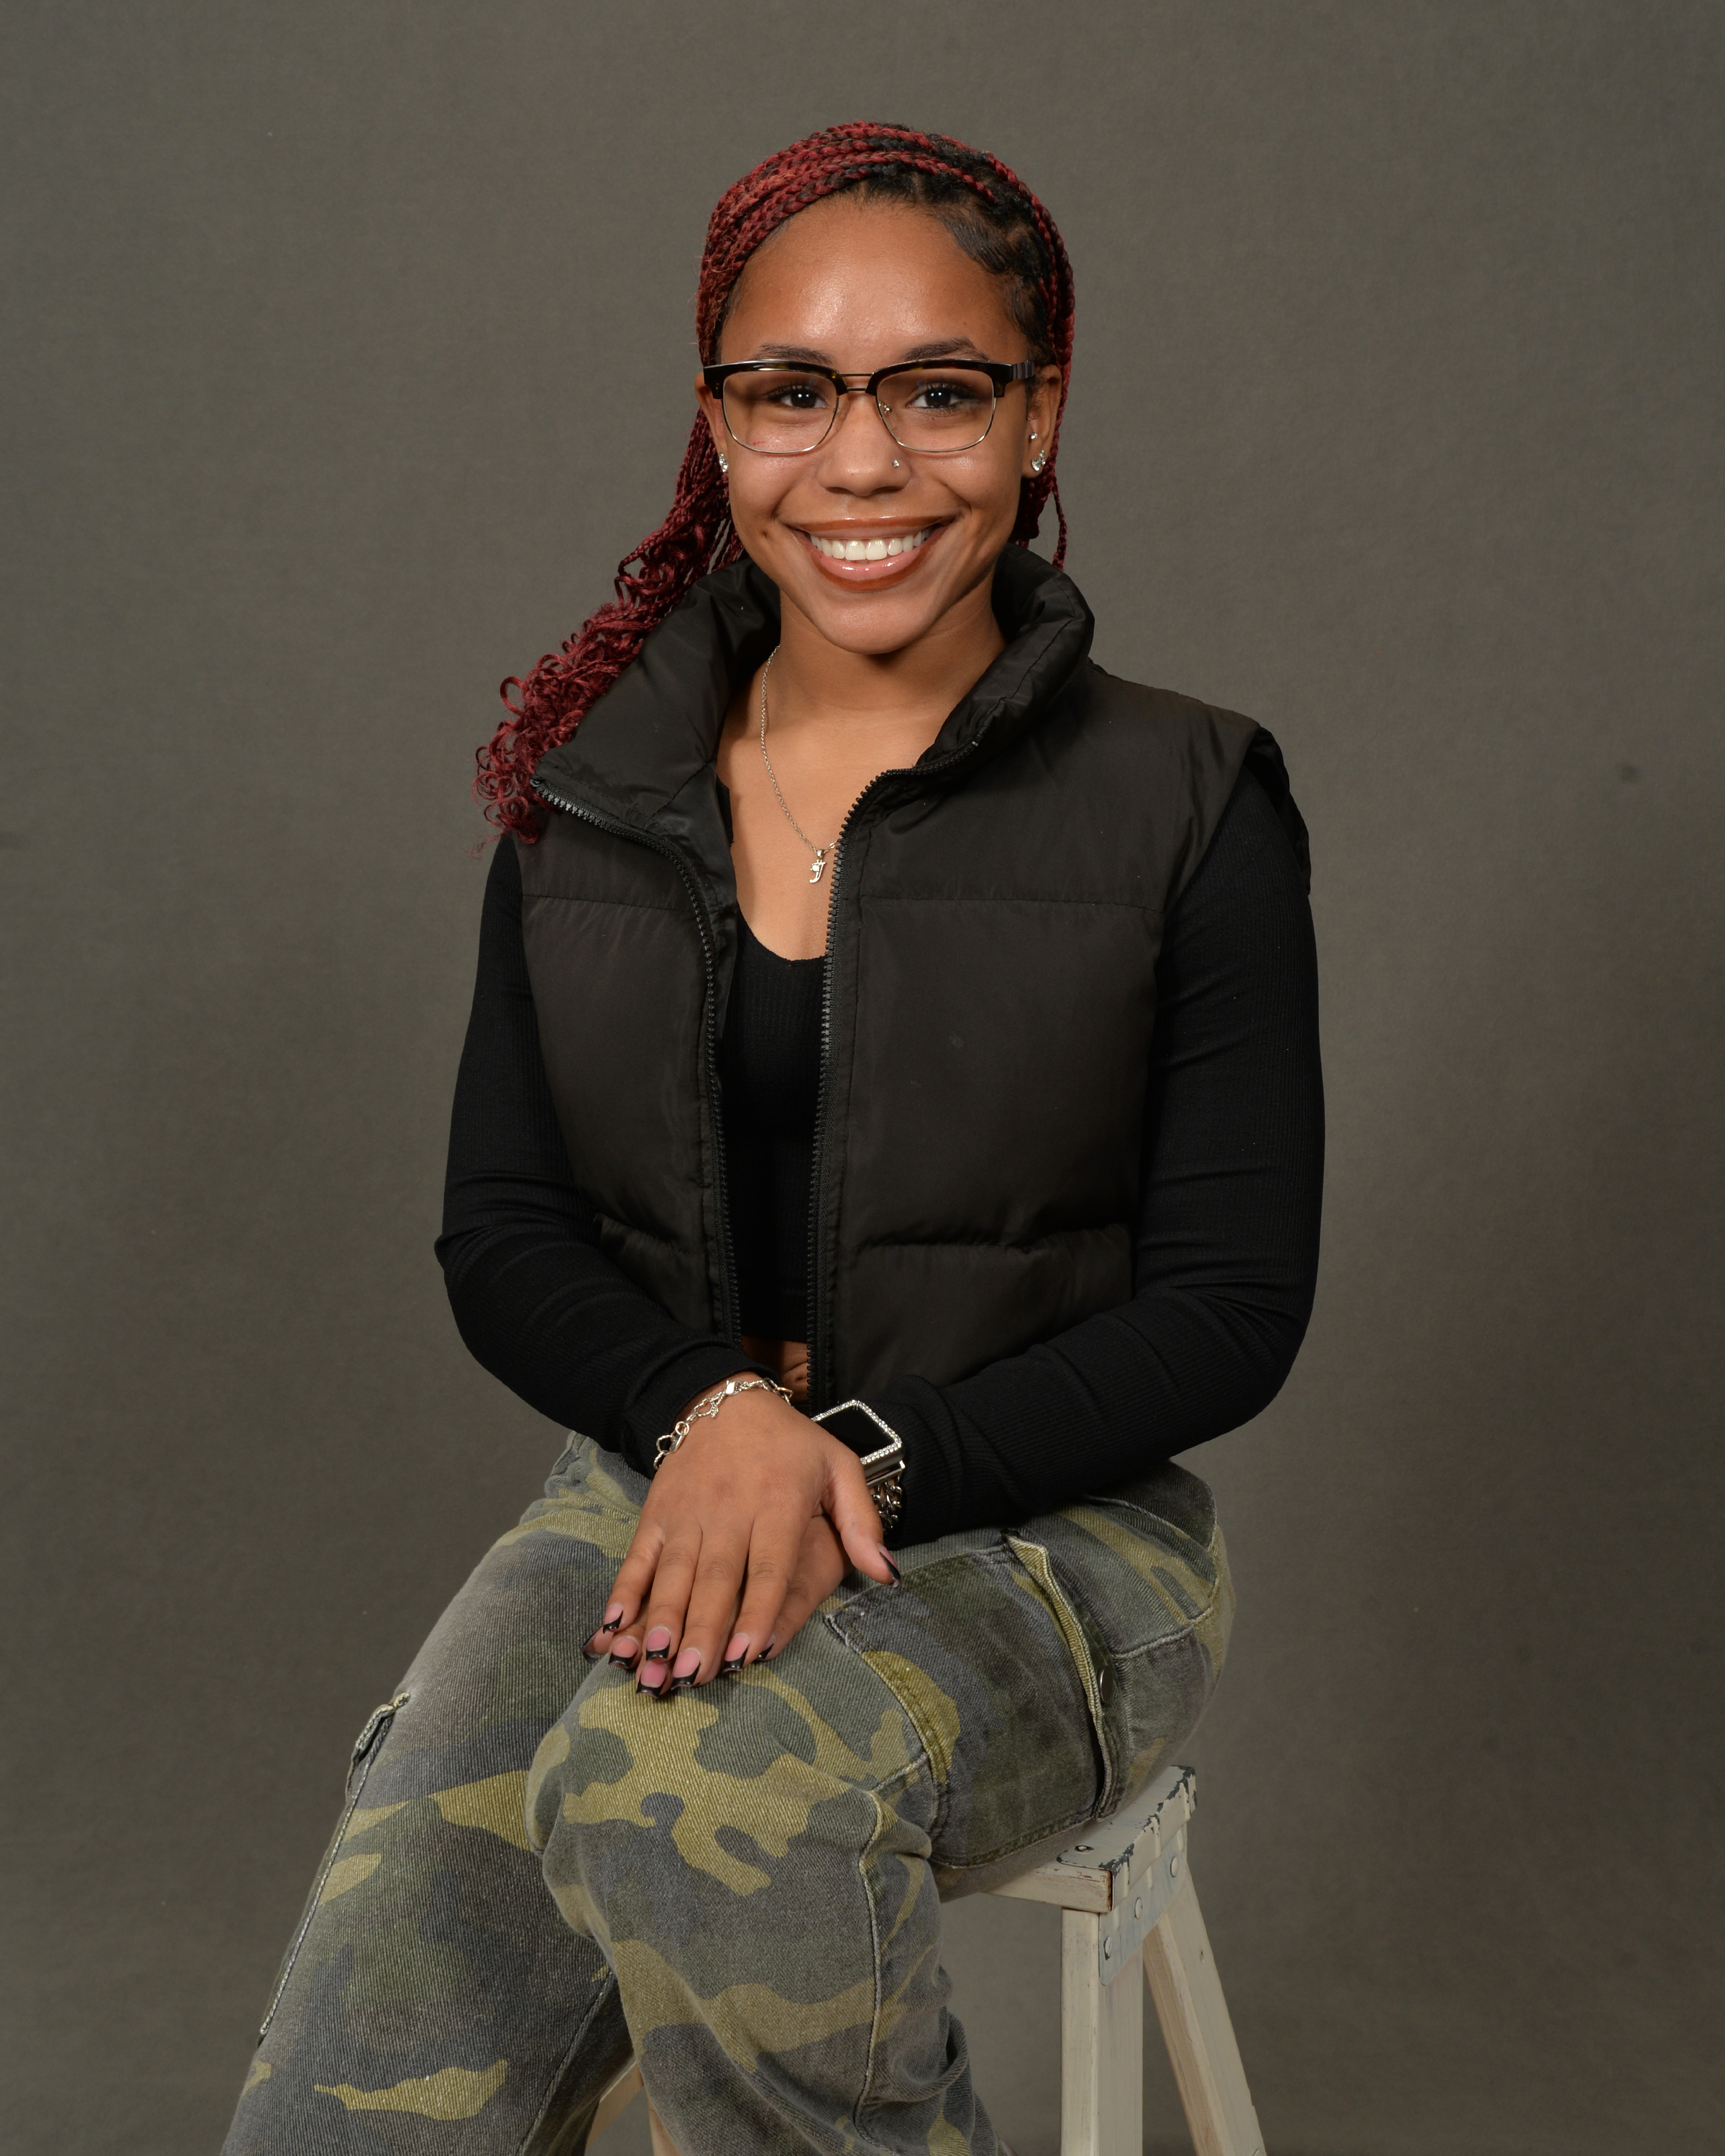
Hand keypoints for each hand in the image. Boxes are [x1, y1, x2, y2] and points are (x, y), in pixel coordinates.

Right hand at [587, 1382, 897, 1690]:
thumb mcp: (839, 1467)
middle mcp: (729, 1512)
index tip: (747, 1654)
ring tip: (654, 1662)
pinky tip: (613, 1626)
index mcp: (778, 1504)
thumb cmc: (790, 1443)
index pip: (768, 1567)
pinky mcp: (657, 1514)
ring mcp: (687, 1514)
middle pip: (716, 1579)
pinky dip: (624, 1592)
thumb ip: (862, 1522)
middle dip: (704, 1630)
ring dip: (661, 1620)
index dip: (757, 1611)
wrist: (726, 1399)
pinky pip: (638, 1557)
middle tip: (695, 1675)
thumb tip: (887, 1573)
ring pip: (673, 1574)